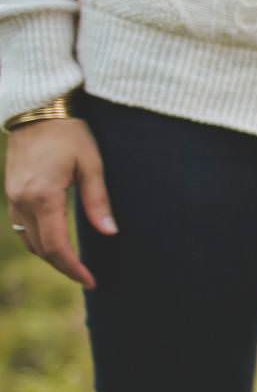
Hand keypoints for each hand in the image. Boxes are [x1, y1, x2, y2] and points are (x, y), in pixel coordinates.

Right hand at [4, 116, 115, 289]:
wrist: (38, 111)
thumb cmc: (70, 134)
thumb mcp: (91, 165)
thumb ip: (98, 201)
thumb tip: (109, 232)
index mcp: (44, 196)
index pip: (56, 246)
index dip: (73, 268)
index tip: (91, 281)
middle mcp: (22, 200)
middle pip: (40, 248)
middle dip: (63, 266)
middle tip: (86, 277)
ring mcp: (13, 196)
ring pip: (28, 239)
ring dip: (48, 254)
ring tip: (73, 263)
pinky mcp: (11, 191)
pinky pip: (21, 225)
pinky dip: (37, 239)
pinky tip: (54, 241)